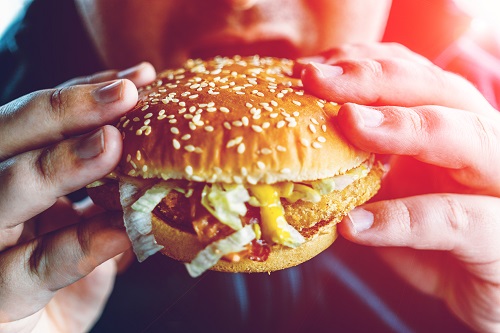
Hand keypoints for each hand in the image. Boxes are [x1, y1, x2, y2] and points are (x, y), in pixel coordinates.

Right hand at [0, 63, 155, 331]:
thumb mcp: (84, 244)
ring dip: (59, 164)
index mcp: (11, 183)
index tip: (134, 78)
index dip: (82, 97)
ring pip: (3, 192)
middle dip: (66, 109)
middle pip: (10, 140)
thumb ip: (109, 213)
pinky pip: (25, 269)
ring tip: (111, 145)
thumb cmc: (50, 297)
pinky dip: (74, 247)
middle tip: (125, 92)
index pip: (39, 125)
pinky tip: (114, 232)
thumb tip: (160, 181)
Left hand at [296, 43, 499, 331]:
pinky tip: (356, 223)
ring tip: (347, 122)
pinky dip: (401, 218)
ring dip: (401, 126)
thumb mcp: (395, 196)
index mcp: (454, 126)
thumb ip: (365, 171)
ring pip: (463, 137)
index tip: (311, 67)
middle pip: (439, 89)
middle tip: (317, 78)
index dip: (363, 65)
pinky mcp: (499, 236)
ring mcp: (498, 185)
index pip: (413, 76)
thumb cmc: (437, 241)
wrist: (486, 293)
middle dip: (374, 79)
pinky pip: (454, 219)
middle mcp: (481, 142)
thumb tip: (303, 148)